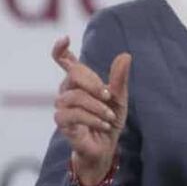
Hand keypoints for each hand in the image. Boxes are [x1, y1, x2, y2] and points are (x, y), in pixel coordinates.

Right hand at [51, 36, 131, 185]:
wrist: (106, 146)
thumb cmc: (109, 120)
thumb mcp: (119, 98)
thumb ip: (119, 79)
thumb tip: (125, 55)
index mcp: (79, 82)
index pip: (64, 60)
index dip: (61, 49)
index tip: (65, 38)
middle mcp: (67, 90)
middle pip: (74, 74)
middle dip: (94, 83)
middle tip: (109, 96)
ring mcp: (62, 106)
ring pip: (74, 96)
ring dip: (96, 106)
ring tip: (109, 116)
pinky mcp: (62, 122)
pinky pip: (73, 114)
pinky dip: (91, 118)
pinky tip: (103, 124)